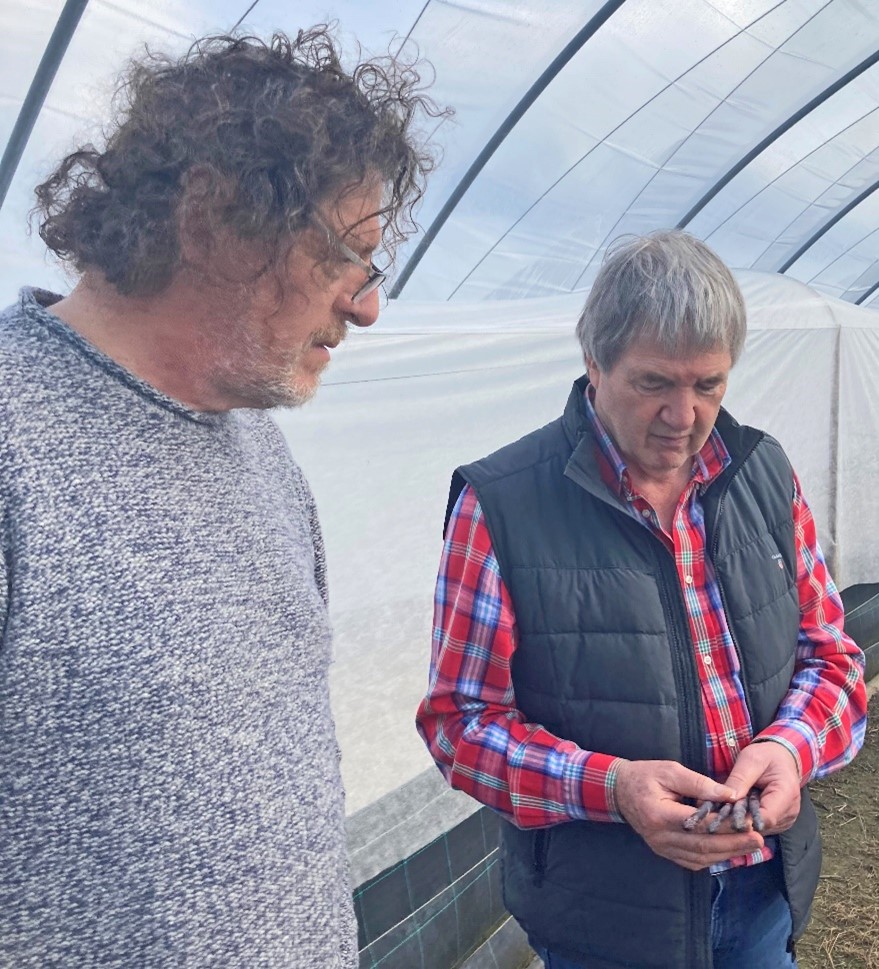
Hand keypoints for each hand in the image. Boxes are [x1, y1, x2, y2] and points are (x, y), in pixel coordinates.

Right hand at [614, 759, 763, 870]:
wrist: (619, 789)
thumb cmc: (644, 775)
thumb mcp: (670, 770)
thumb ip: (699, 783)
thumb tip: (730, 794)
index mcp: (659, 814)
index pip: (698, 824)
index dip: (725, 825)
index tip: (749, 822)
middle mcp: (660, 837)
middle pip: (702, 846)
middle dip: (733, 844)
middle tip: (758, 840)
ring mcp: (660, 847)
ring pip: (699, 857)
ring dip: (727, 854)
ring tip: (751, 847)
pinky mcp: (663, 851)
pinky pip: (691, 861)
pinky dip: (712, 858)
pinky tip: (730, 852)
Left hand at [722, 740, 800, 835]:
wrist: (781, 758)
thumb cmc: (766, 756)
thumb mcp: (751, 759)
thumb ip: (740, 778)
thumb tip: (728, 798)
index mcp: (787, 794)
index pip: (765, 817)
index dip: (742, 818)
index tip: (721, 813)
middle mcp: (790, 812)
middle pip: (761, 826)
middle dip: (738, 819)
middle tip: (718, 810)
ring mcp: (786, 819)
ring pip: (759, 828)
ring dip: (741, 820)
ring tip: (727, 807)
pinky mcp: (779, 822)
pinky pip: (760, 826)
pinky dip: (746, 819)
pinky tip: (736, 809)